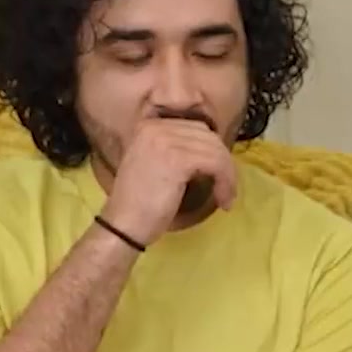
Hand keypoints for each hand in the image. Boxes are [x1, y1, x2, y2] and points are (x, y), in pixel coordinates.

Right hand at [99, 117, 238, 244]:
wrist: (123, 226)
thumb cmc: (141, 203)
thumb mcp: (156, 164)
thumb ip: (177, 150)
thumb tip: (214, 149)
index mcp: (149, 125)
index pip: (196, 127)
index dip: (212, 151)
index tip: (218, 174)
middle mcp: (156, 126)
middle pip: (208, 136)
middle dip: (223, 162)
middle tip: (226, 188)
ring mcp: (166, 140)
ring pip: (215, 150)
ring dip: (228, 176)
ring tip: (226, 197)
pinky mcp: (177, 159)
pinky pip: (216, 164)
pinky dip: (226, 182)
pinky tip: (223, 201)